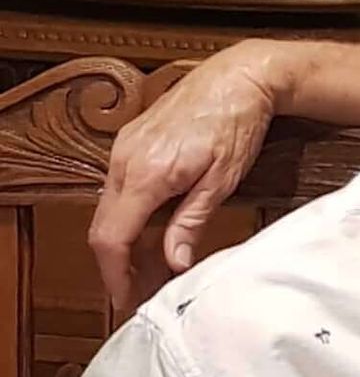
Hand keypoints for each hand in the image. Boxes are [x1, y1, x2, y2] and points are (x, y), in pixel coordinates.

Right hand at [89, 44, 281, 310]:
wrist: (239, 76)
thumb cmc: (238, 123)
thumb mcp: (222, 180)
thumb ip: (192, 222)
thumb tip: (175, 263)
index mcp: (146, 174)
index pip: (111, 239)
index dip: (116, 276)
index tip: (127, 300)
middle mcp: (124, 161)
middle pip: (103, 228)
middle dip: (117, 266)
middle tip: (140, 293)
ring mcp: (124, 149)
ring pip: (109, 210)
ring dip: (123, 243)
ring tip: (151, 270)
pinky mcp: (131, 143)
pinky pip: (118, 190)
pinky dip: (129, 218)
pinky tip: (151, 234)